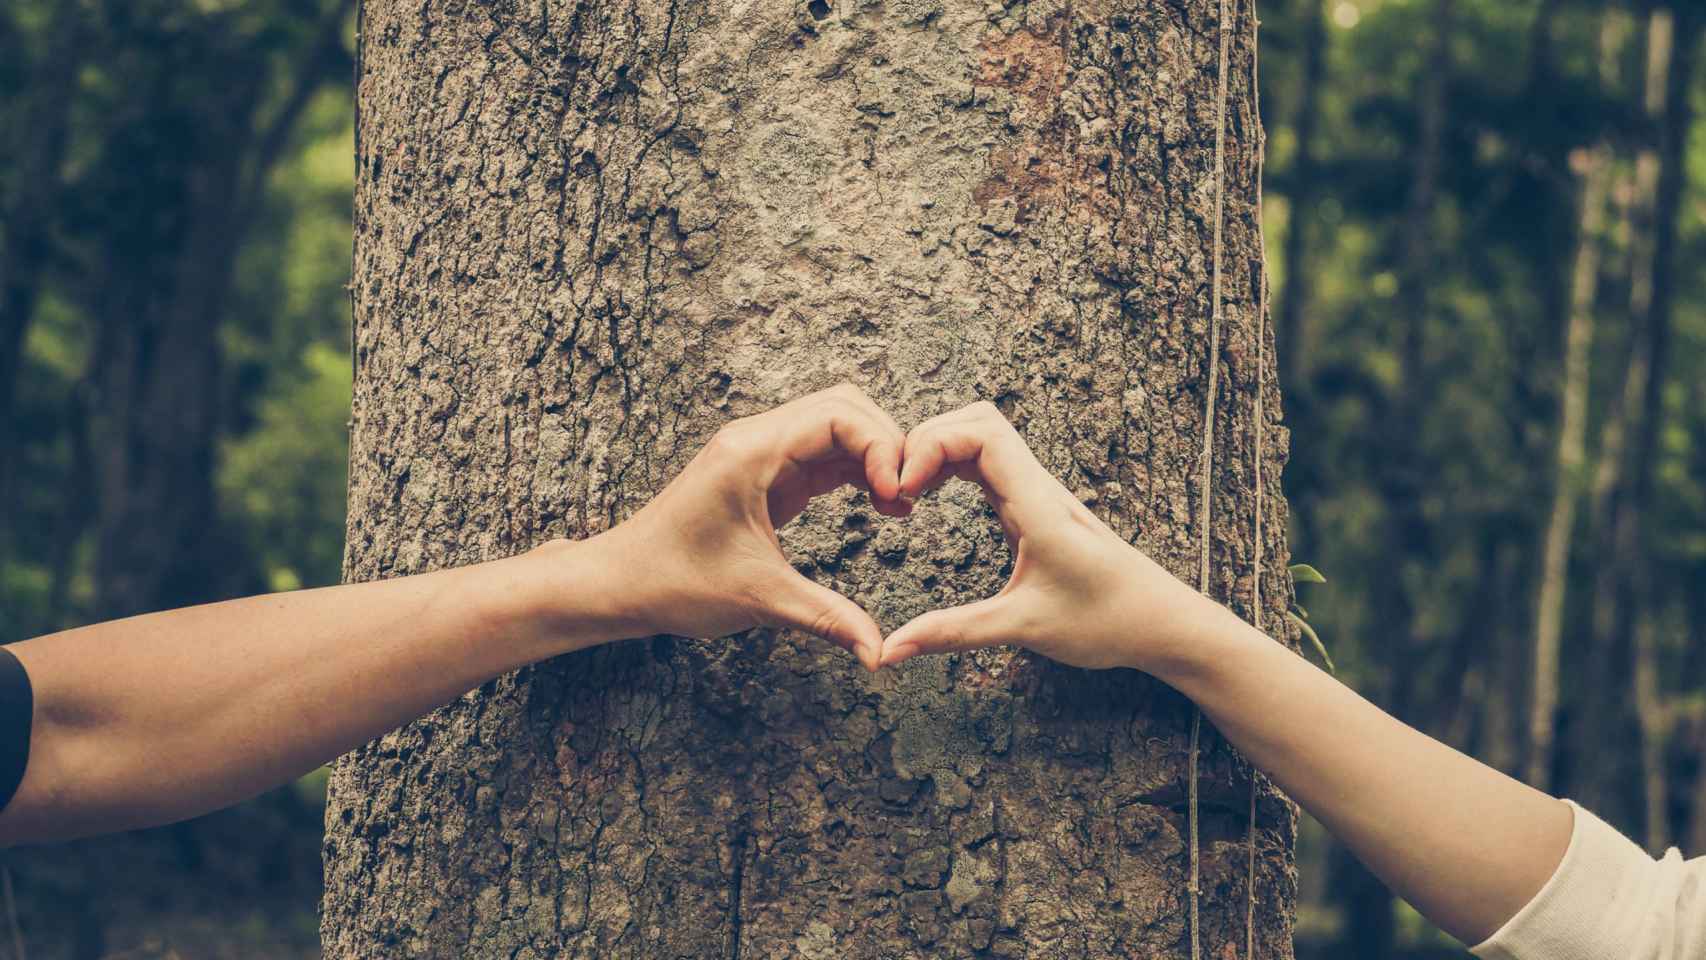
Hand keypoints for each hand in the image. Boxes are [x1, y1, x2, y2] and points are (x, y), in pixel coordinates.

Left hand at [592, 384, 908, 669]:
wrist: (621, 584)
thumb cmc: (673, 582)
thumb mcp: (760, 599)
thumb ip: (827, 618)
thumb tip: (879, 654)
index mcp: (752, 451)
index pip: (839, 415)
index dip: (882, 446)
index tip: (898, 495)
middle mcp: (757, 439)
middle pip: (845, 407)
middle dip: (887, 443)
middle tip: (908, 494)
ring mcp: (761, 453)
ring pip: (837, 426)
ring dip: (875, 455)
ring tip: (899, 503)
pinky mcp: (765, 474)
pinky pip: (823, 455)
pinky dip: (857, 471)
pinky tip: (880, 504)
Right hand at [878, 401, 1211, 671]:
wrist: (1163, 622)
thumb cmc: (1107, 622)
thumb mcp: (1023, 629)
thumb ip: (954, 633)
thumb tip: (892, 651)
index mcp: (1039, 505)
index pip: (982, 433)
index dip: (933, 444)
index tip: (904, 488)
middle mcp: (1039, 487)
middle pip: (976, 419)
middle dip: (927, 438)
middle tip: (896, 488)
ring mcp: (1039, 493)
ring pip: (983, 435)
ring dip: (939, 448)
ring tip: (907, 491)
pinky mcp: (1036, 506)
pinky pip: (989, 463)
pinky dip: (953, 465)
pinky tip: (931, 494)